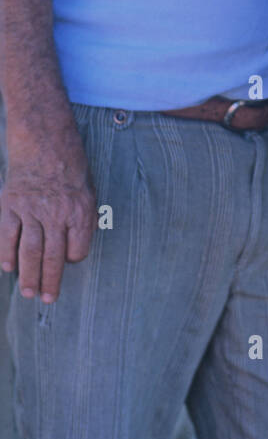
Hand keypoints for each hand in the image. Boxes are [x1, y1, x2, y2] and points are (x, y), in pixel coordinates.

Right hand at [0, 132, 96, 302]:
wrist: (44, 139)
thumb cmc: (69, 167)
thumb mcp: (88, 191)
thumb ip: (80, 221)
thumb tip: (72, 252)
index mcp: (80, 210)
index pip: (78, 249)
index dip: (73, 259)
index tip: (67, 262)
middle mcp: (57, 213)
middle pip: (53, 256)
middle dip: (51, 281)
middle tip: (48, 299)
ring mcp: (32, 209)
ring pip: (30, 251)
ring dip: (29, 275)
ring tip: (29, 293)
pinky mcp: (11, 204)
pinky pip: (7, 235)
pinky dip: (6, 253)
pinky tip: (8, 267)